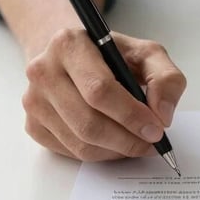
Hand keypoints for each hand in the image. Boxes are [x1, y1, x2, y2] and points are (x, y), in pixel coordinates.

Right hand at [23, 29, 186, 160]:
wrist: (74, 56)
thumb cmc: (111, 56)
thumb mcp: (146, 54)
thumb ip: (166, 78)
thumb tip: (162, 115)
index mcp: (69, 44)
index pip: (99, 90)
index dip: (131, 115)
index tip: (156, 129)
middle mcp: (43, 71)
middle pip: (88, 123)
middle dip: (127, 140)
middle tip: (151, 143)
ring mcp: (33, 100)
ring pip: (80, 143)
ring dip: (116, 150)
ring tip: (136, 141)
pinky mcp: (33, 124)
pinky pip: (70, 152)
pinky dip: (100, 154)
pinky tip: (115, 141)